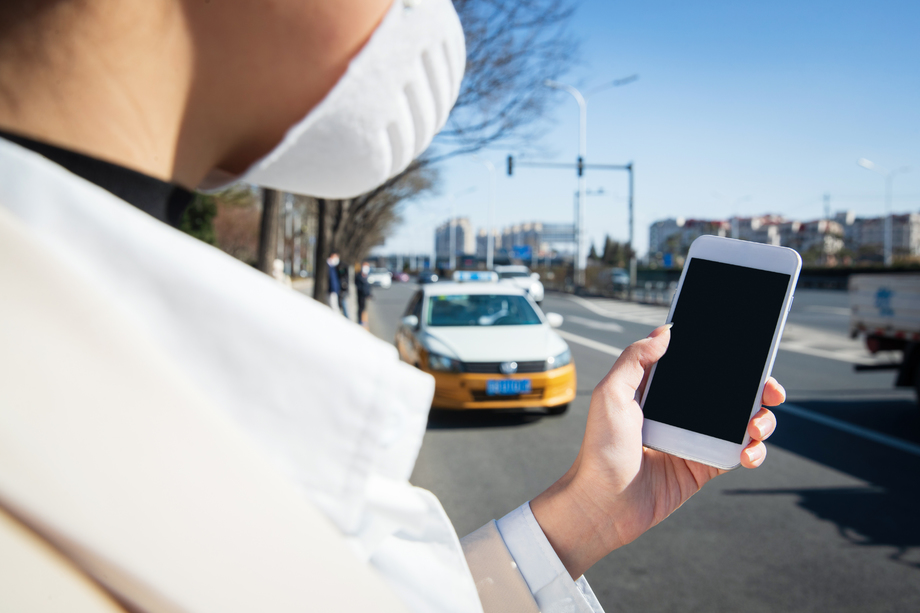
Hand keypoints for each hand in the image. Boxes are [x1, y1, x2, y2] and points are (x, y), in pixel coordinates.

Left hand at [530, 324, 782, 578]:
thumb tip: (665, 331)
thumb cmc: (600, 449)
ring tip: (756, 427)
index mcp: (661, 390)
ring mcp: (696, 439)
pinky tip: (747, 454)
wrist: (605, 503)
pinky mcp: (704, 466)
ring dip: (762, 420)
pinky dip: (754, 452)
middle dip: (759, 388)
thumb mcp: (610, 395)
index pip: (702, 367)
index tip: (751, 353)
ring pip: (743, 422)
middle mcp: (681, 412)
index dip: (728, 359)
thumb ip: (635, 359)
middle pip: (731, 392)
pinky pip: (740, 454)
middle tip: (771, 391)